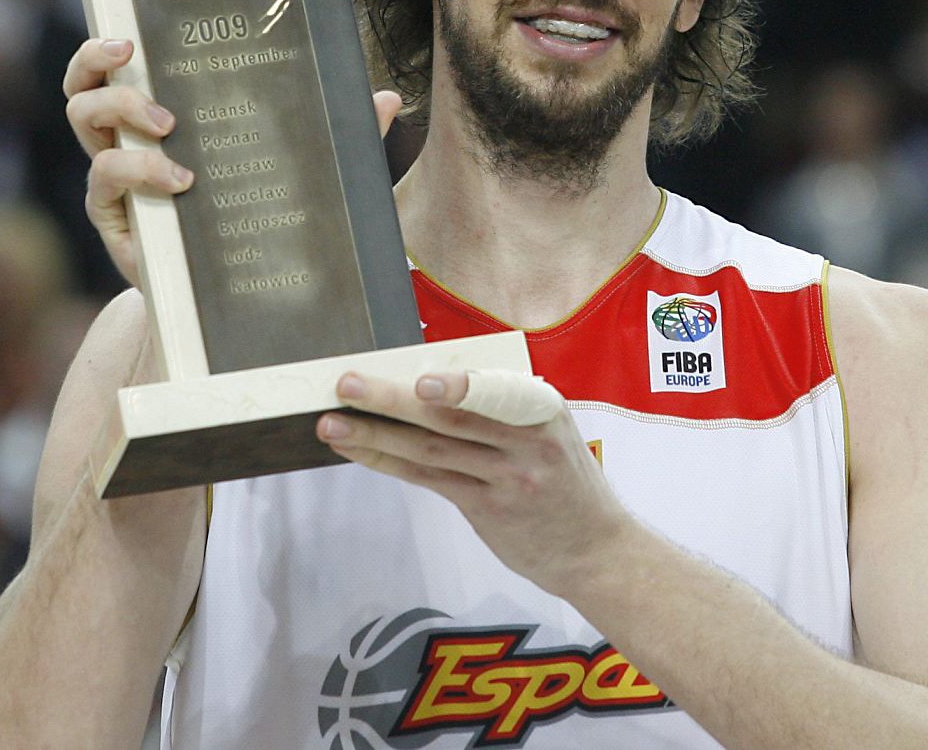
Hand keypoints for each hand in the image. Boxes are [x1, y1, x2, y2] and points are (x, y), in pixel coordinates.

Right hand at [64, 36, 402, 285]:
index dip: (107, 43)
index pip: (116, 68)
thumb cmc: (259, 224)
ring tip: (168, 125)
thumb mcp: (299, 175)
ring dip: (120, 111)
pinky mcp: (115, 218)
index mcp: (159, 118)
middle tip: (130, 53)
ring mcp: (114, 180)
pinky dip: (139, 172)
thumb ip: (339, 137)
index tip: (134, 29)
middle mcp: (126, 142)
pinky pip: (105, 181)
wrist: (232, 307)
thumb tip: (388, 99)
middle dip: (94, 59)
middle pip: (81, 84)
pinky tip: (180, 182)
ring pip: (82, 123)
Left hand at [315, 370, 628, 597]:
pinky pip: (428, 480)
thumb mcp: (553, 428)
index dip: (459, 389)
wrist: (595, 549)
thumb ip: (504, 404)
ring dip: (375, 435)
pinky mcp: (486, 511)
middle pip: (449, 419)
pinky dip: (389, 461)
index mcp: (542, 409)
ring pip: (430, 451)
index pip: (496, 394)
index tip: (422, 382)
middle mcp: (526, 444)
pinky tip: (359, 449)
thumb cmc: (564, 476)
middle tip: (348, 384)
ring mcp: (506, 482)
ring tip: (332, 423)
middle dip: (392, 399)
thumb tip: (427, 377)